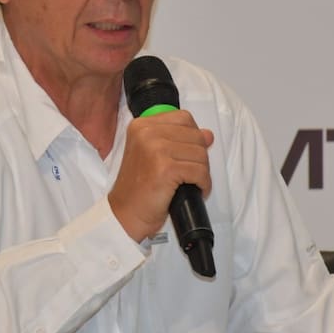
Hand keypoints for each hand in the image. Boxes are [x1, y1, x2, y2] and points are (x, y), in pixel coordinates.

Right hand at [107, 110, 214, 242]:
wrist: (125, 214)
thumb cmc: (138, 188)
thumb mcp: (154, 155)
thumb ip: (178, 140)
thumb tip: (208, 134)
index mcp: (142, 125)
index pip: (184, 118)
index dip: (193, 137)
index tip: (188, 154)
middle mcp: (147, 132)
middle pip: (195, 136)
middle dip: (199, 157)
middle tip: (190, 173)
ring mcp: (156, 149)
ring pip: (200, 154)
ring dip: (202, 172)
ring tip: (192, 183)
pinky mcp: (166, 168)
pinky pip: (200, 171)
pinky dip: (203, 184)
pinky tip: (196, 190)